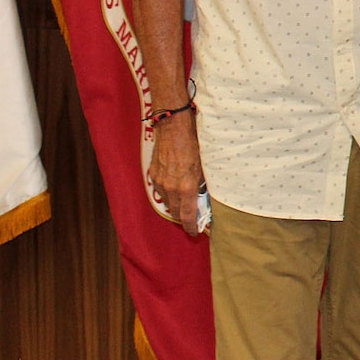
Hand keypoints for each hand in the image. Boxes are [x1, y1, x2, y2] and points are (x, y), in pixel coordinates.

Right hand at [147, 111, 204, 236]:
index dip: (191, 227)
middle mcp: (171, 188)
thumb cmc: (195, 143)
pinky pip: (161, 191)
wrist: (174, 127)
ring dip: (176, 205)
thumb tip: (206, 195)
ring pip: (168, 202)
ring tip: (186, 203)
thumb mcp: (206, 165)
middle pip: (176, 212)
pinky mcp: (153, 175)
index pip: (188, 216)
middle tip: (193, 219)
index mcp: (186, 187)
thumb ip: (204, 183)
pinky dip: (168, 194)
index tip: (195, 232)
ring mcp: (160, 182)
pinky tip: (175, 190)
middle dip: (184, 218)